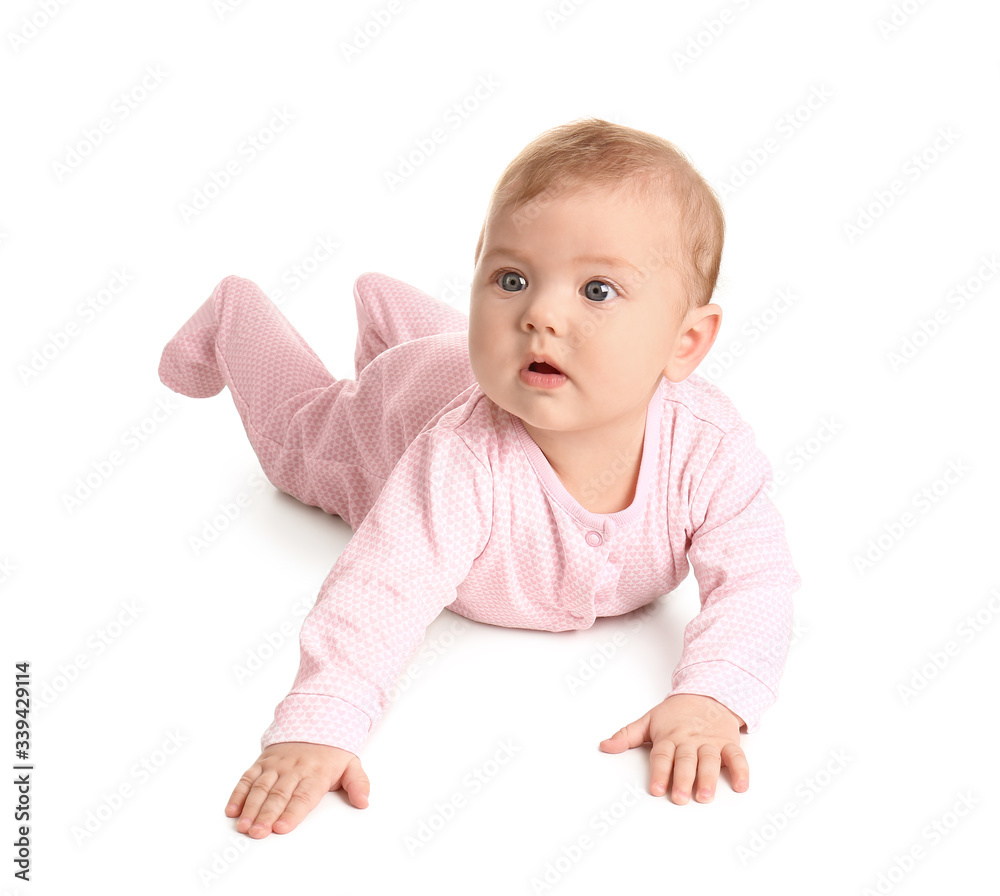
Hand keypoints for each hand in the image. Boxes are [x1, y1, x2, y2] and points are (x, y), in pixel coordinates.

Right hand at [225, 741, 369, 837]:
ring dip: (250, 807)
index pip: (303, 796)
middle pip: (279, 795)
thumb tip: (364, 801)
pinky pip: (248, 777)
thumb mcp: (351, 765)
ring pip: (261, 787)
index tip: (281, 828)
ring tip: (244, 826)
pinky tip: (232, 809)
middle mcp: (294, 769)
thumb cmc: (332, 752)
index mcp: (316, 773)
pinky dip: (239, 793)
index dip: (292, 813)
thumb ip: (358, 784)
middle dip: (267, 815)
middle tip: (258, 833)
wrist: (316, 721)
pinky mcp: (263, 762)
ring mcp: (276, 765)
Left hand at [599, 694, 746, 803]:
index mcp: (669, 736)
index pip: (663, 755)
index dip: (659, 772)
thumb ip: (627, 735)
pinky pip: (737, 757)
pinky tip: (741, 786)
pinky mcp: (728, 743)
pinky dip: (741, 770)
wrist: (707, 694)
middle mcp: (690, 741)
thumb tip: (604, 746)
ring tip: (704, 796)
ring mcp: (710, 742)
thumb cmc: (675, 713)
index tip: (655, 789)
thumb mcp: (649, 720)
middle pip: (686, 760)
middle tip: (678, 798)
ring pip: (710, 760)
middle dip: (682, 779)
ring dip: (708, 778)